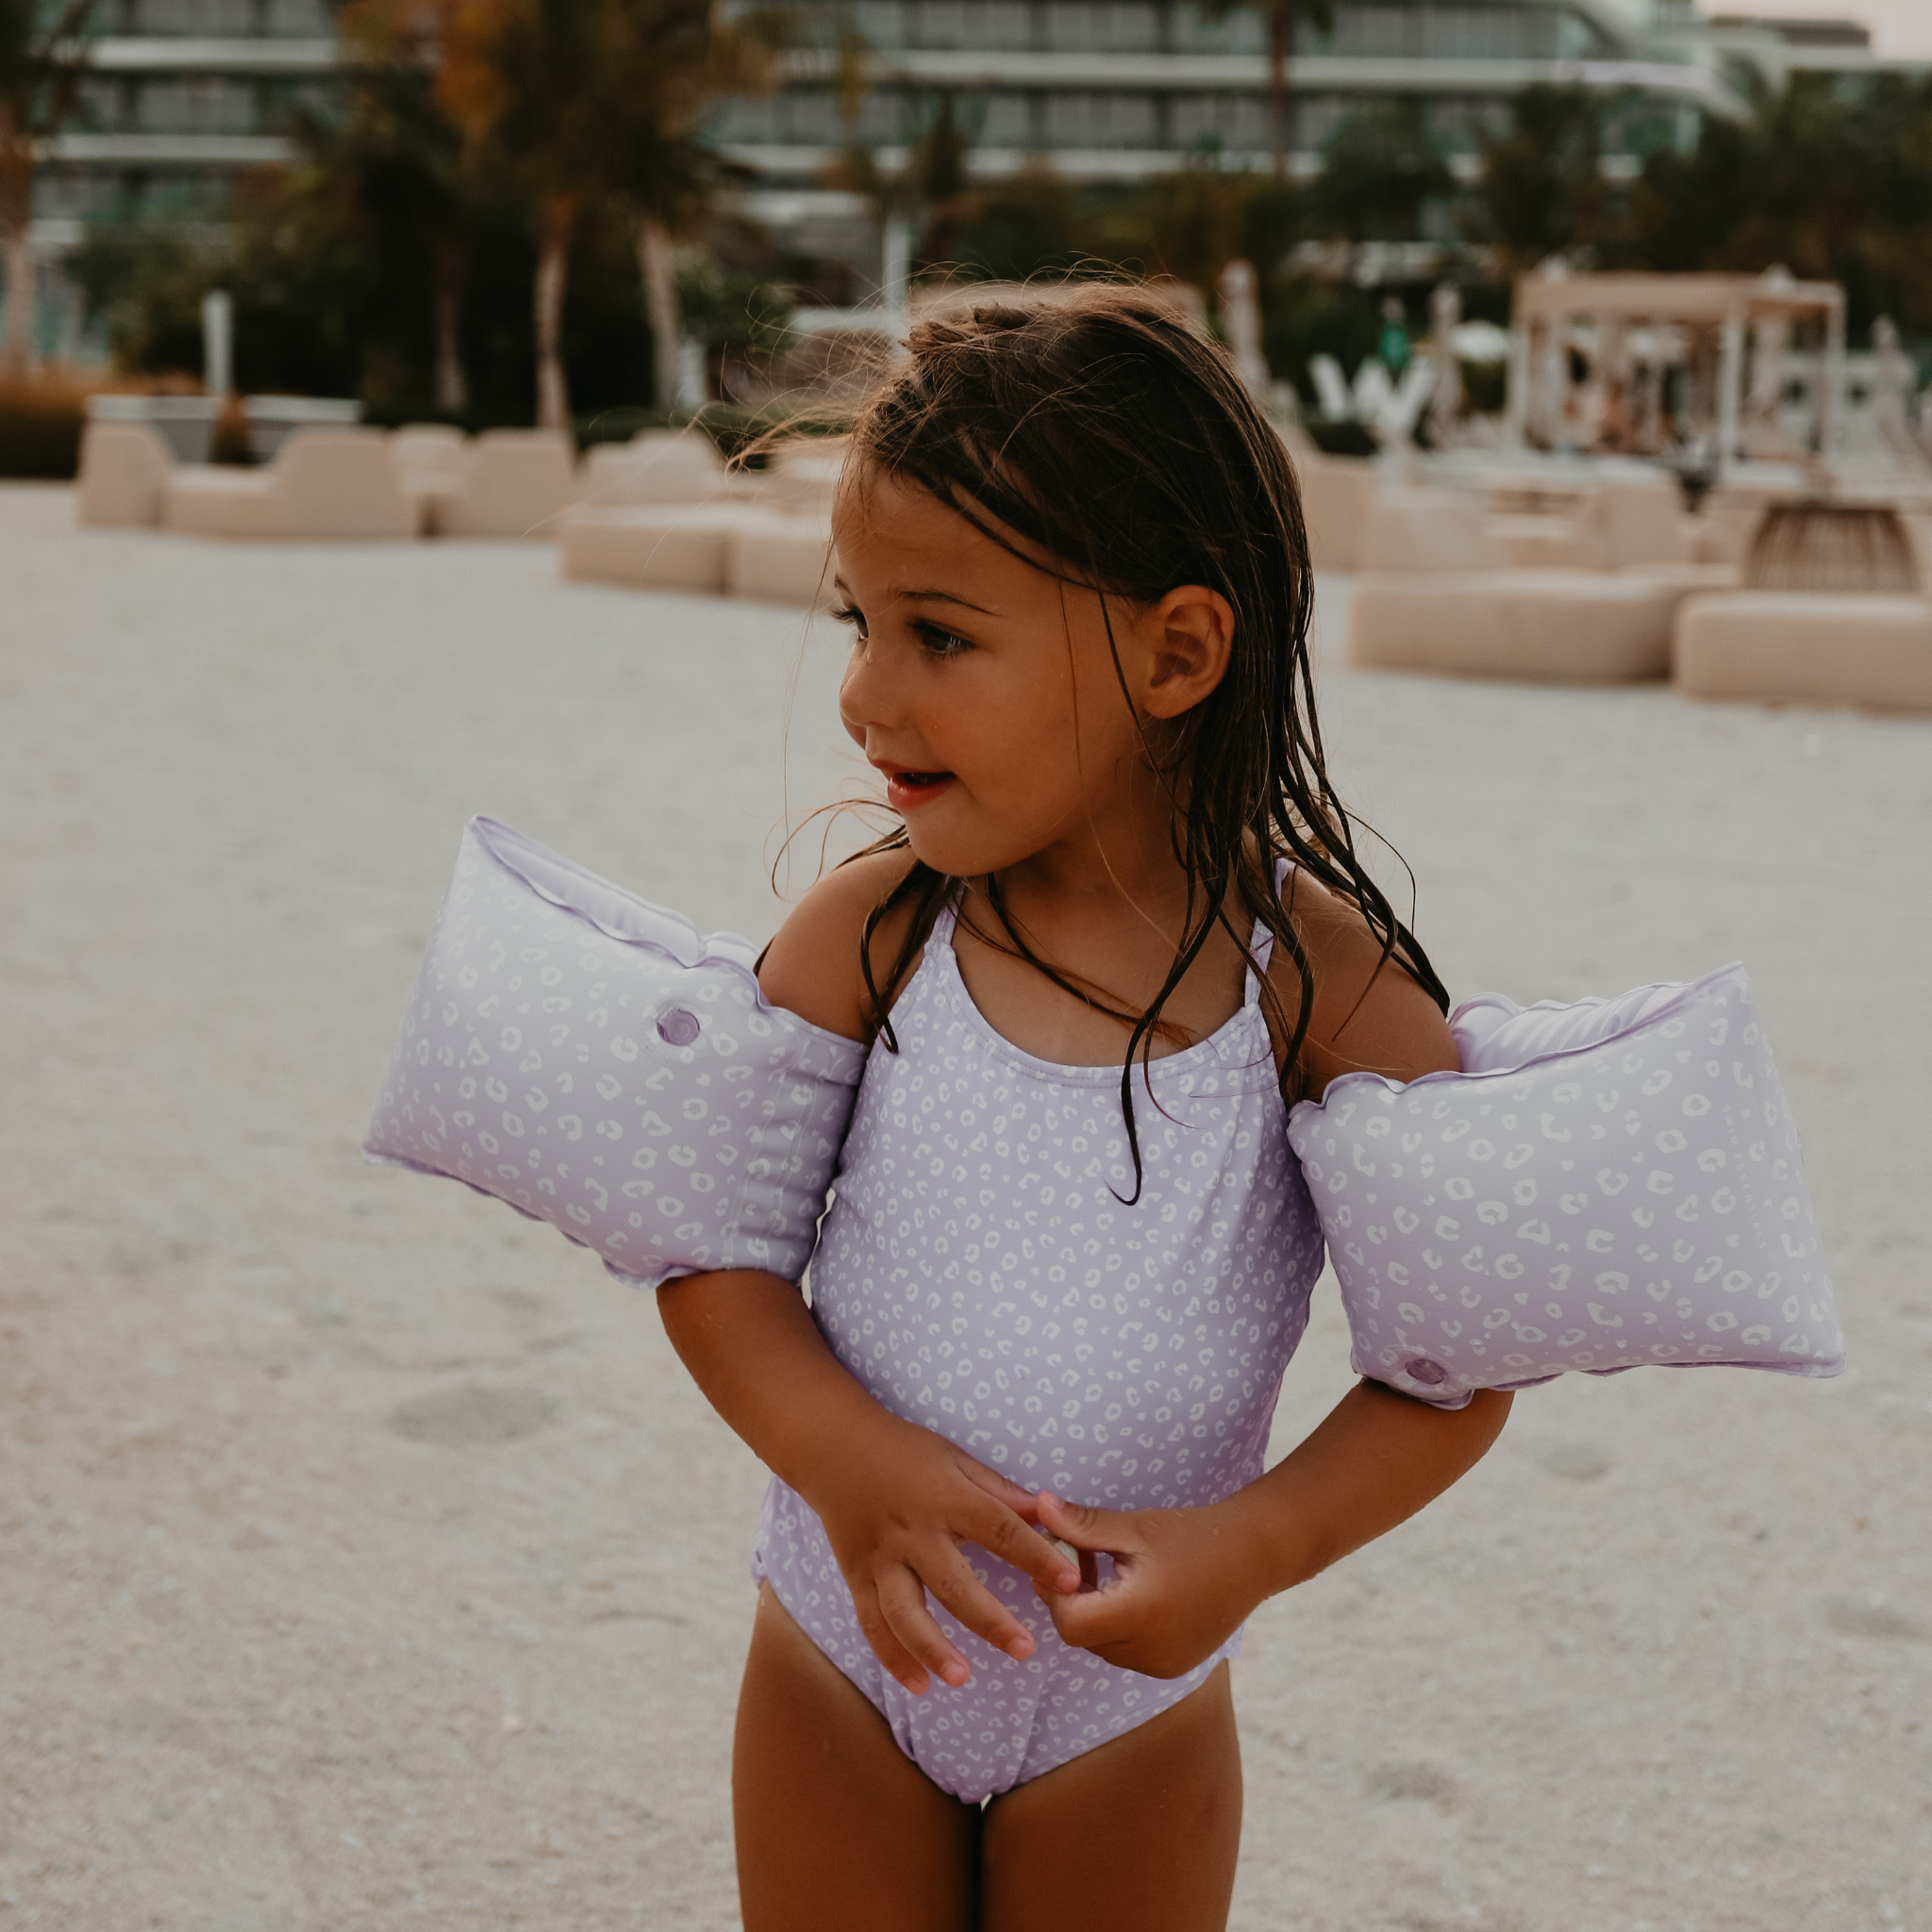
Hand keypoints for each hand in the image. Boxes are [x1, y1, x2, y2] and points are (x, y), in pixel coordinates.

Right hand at [795, 1414, 1082, 1697]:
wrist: (834, 1447)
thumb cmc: (905, 1450)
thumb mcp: (956, 1459)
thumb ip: (1001, 1492)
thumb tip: (1051, 1514)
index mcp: (945, 1496)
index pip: (999, 1528)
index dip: (1036, 1555)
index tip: (1071, 1582)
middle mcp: (912, 1530)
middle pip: (952, 1581)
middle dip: (989, 1619)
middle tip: (1025, 1649)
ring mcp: (880, 1556)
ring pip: (904, 1610)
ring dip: (932, 1648)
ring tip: (962, 1678)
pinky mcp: (856, 1575)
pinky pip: (871, 1622)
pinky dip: (892, 1657)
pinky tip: (919, 1685)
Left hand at [1031, 1489, 1265, 1680]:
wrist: (1253, 1557)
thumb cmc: (1191, 1535)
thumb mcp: (1134, 1527)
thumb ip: (1082, 1525)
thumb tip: (1037, 1507)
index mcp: (1141, 1614)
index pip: (1069, 1621)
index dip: (1056, 1590)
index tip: (1065, 1552)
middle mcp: (1151, 1650)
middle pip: (1081, 1635)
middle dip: (1070, 1597)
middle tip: (1080, 1553)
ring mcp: (1162, 1665)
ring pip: (1099, 1645)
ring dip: (1091, 1611)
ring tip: (1106, 1568)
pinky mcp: (1170, 1668)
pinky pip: (1123, 1651)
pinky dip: (1115, 1625)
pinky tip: (1128, 1590)